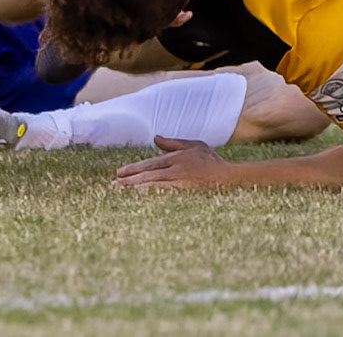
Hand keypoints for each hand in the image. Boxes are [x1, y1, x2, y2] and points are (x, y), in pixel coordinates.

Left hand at [112, 137, 232, 191]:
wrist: (230, 178)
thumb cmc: (212, 162)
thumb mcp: (194, 146)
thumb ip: (173, 143)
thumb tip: (155, 138)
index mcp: (176, 158)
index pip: (150, 164)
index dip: (133, 169)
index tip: (119, 174)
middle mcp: (175, 170)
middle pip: (147, 176)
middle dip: (128, 181)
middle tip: (112, 186)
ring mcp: (180, 183)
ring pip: (152, 187)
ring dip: (134, 190)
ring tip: (119, 194)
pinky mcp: (184, 195)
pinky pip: (162, 197)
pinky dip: (148, 199)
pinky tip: (138, 202)